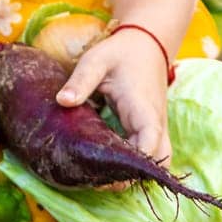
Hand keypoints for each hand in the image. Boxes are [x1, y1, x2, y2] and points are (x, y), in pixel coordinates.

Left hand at [55, 31, 172, 164]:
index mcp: (144, 110)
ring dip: (135, 172)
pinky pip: (151, 154)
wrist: (146, 43)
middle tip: (97, 178)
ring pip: (157, 162)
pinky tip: (110, 164)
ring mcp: (158, 128)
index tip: (103, 173)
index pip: (148, 145)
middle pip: (156, 163)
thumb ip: (80, 81)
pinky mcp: (153, 130)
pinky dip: (136, 163)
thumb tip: (62, 102)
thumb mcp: (96, 61)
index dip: (131, 165)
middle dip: (131, 176)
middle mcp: (157, 124)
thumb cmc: (120, 53)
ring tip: (103, 174)